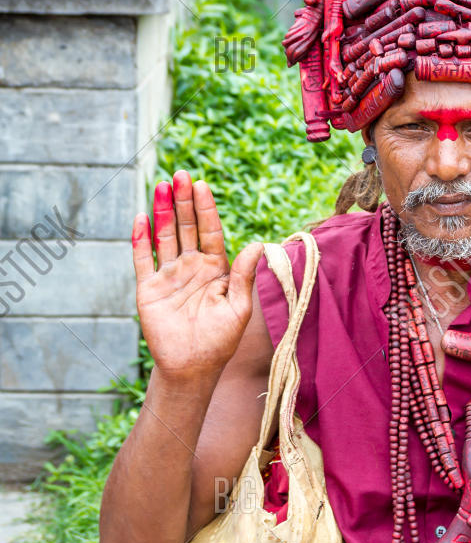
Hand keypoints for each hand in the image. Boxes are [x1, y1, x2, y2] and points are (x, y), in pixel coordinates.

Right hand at [131, 171, 262, 384]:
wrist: (192, 367)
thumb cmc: (220, 340)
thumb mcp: (238, 308)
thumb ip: (244, 275)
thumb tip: (257, 244)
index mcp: (215, 268)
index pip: (210, 231)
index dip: (206, 208)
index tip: (202, 185)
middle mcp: (191, 266)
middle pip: (186, 226)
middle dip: (184, 201)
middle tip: (180, 175)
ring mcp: (169, 275)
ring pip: (165, 236)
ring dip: (163, 212)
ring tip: (161, 186)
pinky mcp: (149, 288)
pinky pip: (143, 259)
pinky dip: (141, 239)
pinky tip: (141, 218)